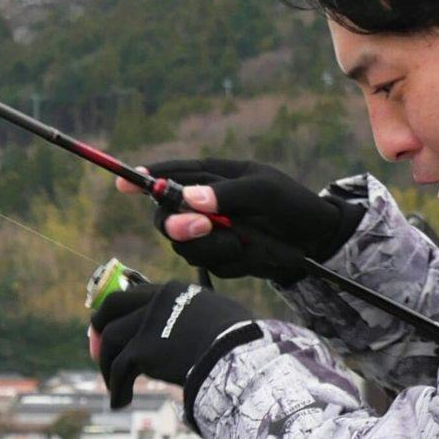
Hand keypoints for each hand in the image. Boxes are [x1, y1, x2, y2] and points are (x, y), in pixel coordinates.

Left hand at [90, 280, 253, 407]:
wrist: (240, 358)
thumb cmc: (241, 341)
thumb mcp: (220, 315)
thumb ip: (198, 314)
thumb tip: (197, 325)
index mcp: (174, 290)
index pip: (137, 294)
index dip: (122, 310)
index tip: (116, 323)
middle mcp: (156, 301)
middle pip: (112, 306)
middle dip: (100, 324)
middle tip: (97, 344)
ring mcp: (148, 323)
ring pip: (110, 339)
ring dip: (106, 364)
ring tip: (113, 385)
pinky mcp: (143, 349)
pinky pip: (119, 369)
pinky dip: (116, 387)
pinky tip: (121, 402)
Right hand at [116, 159, 364, 283]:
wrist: (313, 241)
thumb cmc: (290, 203)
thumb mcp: (263, 191)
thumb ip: (226, 193)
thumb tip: (188, 198)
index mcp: (211, 177)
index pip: (170, 175)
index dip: (145, 179)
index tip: (125, 184)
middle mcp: (203, 204)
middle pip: (165, 216)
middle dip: (177, 224)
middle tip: (202, 226)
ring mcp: (209, 232)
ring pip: (183, 245)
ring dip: (210, 245)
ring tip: (241, 241)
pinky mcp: (218, 257)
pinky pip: (207, 263)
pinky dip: (227, 260)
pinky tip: (248, 253)